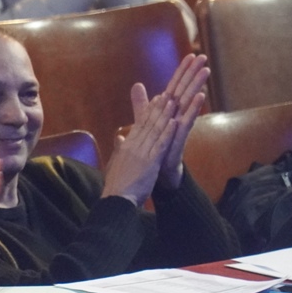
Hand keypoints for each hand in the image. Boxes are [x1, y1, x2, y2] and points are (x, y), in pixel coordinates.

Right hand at [101, 84, 176, 205]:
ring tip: (172, 101)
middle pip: (147, 124)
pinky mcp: (149, 162)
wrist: (116, 199)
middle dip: (158, 108)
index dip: (149, 111)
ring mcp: (141, 153)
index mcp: (127, 146)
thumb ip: (120, 148)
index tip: (156, 99)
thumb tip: (119, 137)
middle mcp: (133, 146)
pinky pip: (160, 145)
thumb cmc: (117, 184)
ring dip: (164, 115)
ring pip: (154, 131)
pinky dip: (167, 133)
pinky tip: (174, 122)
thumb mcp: (117, 163)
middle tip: (167, 93)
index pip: (140, 125)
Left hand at [149, 54, 209, 188]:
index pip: (175, 87)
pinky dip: (191, 111)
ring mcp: (179, 128)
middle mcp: (176, 118)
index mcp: (168, 112)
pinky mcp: (179, 140)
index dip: (182, 72)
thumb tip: (137, 86)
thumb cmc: (156, 148)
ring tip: (205, 72)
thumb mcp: (145, 122)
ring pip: (189, 105)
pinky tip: (199, 99)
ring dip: (196, 88)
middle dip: (193, 74)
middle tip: (204, 56)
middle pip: (185, 91)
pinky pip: (186, 124)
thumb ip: (142, 104)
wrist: (159, 174)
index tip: (191, 55)